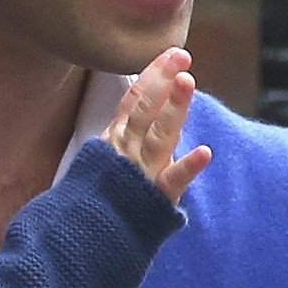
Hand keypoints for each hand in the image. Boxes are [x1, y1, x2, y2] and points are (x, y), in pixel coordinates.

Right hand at [100, 48, 212, 203]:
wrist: (82, 235)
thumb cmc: (100, 196)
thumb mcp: (107, 158)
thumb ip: (127, 134)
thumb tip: (147, 109)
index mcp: (117, 139)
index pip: (134, 99)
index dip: (153, 74)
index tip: (171, 52)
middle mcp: (128, 149)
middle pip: (145, 109)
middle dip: (163, 79)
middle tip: (182, 55)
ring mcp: (141, 171)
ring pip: (159, 134)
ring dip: (174, 108)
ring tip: (188, 81)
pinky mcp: (154, 197)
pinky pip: (172, 180)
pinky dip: (188, 166)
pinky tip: (205, 152)